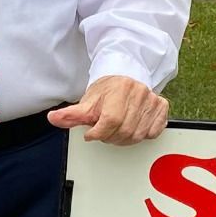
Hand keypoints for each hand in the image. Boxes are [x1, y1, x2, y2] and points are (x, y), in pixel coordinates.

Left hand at [48, 76, 168, 144]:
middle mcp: (139, 92)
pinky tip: (132, 127)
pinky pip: (153, 132)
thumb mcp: (87, 101)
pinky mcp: (162, 107)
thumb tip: (53, 119)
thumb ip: (71, 114)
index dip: (98, 133)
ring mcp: (152, 100)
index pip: (110, 121)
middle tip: (104, 131)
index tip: (91, 133)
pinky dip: (142, 135)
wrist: (124, 77)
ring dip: (124, 139)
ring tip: (116, 130)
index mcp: (120, 89)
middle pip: (124, 131)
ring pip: (138, 135)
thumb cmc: (106, 91)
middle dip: (110, 137)